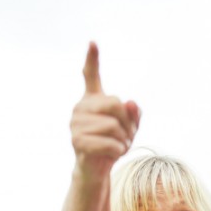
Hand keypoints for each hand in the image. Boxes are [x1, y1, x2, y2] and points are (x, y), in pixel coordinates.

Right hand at [70, 42, 139, 179]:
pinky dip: (119, 150)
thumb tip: (131, 102)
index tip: (93, 42)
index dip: (92, 59)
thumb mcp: (130, 127)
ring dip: (124, 139)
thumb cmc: (114, 144)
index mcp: (92, 100)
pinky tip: (115, 153)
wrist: (97, 168)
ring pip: (114, 126)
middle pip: (115, 104)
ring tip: (119, 145)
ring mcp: (75, 124)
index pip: (90, 76)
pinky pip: (110, 143)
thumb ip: (134, 114)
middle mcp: (80, 108)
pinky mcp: (77, 141)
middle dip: (128, 122)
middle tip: (127, 135)